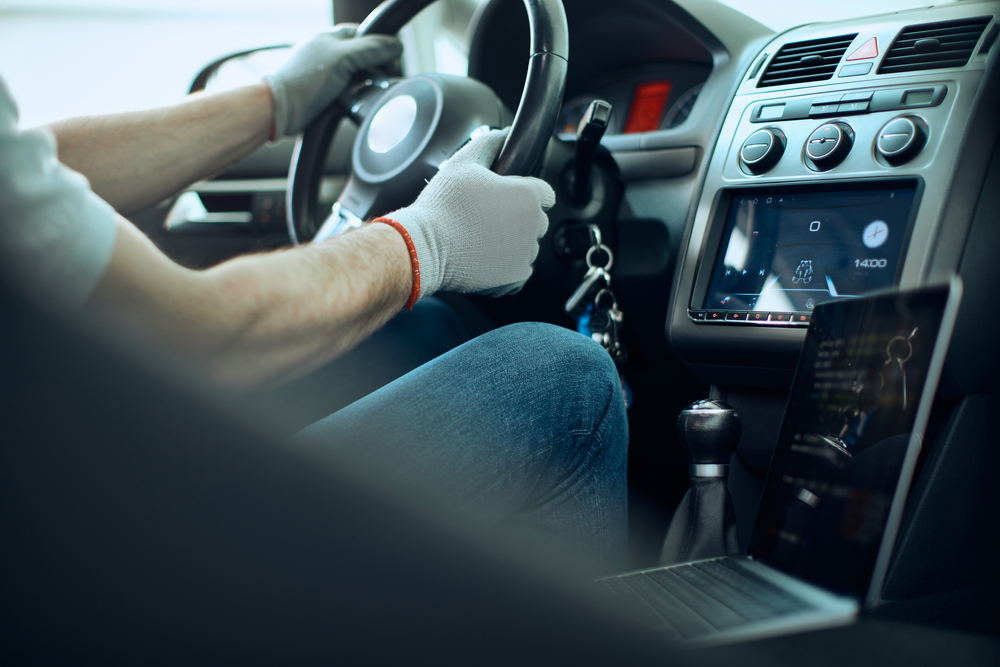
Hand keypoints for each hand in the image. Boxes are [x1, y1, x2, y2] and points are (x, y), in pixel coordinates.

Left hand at [263, 25, 401, 139]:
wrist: (280, 110)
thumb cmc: (304, 81)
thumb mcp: (344, 58)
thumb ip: (372, 49)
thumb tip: (396, 46)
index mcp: (330, 37)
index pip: (365, 34)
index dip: (381, 45)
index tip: (392, 60)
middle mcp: (328, 53)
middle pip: (363, 56)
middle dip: (376, 67)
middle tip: (384, 78)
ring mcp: (325, 74)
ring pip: (357, 75)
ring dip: (367, 84)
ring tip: (370, 92)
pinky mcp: (324, 94)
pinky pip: (348, 93)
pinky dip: (356, 97)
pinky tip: (357, 102)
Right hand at [384, 129, 555, 299]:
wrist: (425, 247)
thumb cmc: (443, 205)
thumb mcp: (463, 162)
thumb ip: (489, 143)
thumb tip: (503, 134)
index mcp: (528, 195)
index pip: (545, 193)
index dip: (526, 193)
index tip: (507, 198)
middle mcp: (534, 225)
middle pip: (538, 220)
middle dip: (519, 218)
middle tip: (488, 218)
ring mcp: (527, 253)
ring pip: (529, 245)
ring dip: (513, 242)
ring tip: (482, 238)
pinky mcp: (517, 277)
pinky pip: (522, 269)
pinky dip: (508, 266)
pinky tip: (486, 256)